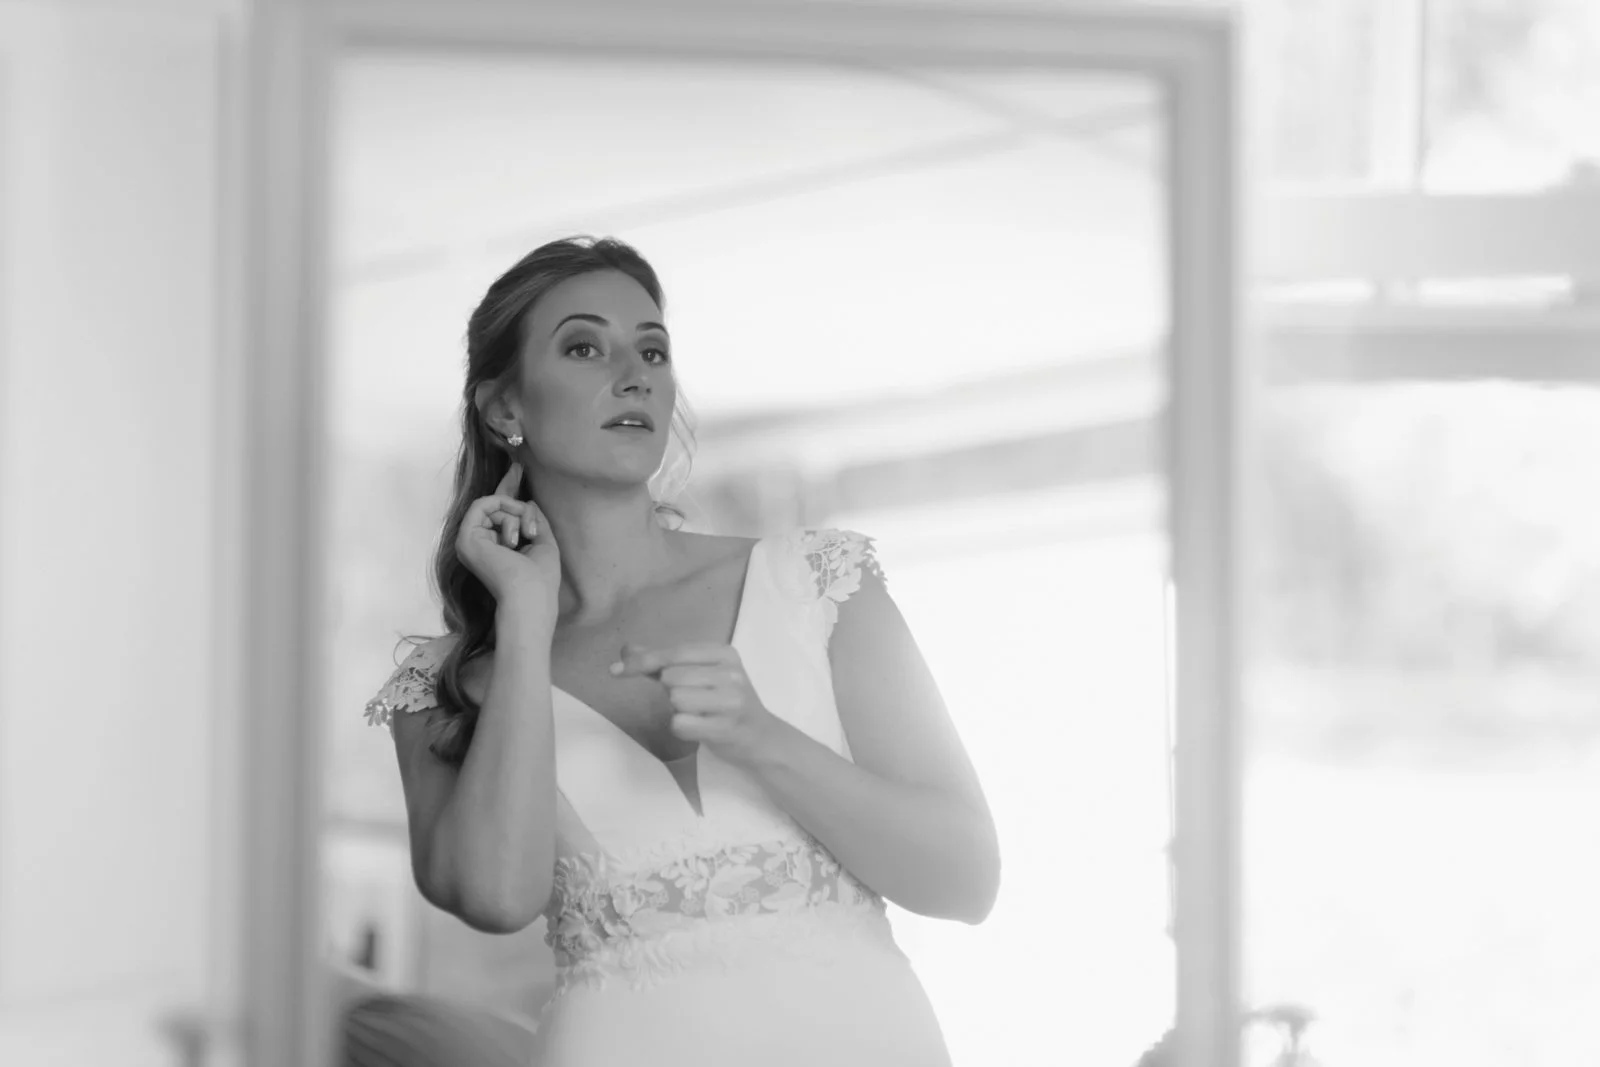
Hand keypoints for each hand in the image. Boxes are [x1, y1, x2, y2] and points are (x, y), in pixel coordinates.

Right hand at [454, 461, 559, 613]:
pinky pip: (483, 505)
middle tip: (531, 533)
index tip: (518, 467)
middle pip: (499, 506)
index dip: (508, 488)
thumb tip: (526, 500)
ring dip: (517, 515)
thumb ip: (533, 520)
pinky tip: (514, 536)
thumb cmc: (540, 578)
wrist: (530, 596)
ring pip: (494, 505)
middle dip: (521, 510)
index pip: (498, 512)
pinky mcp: (466, 537)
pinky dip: (505, 513)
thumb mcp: (543, 542)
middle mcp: (478, 545)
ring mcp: (469, 541)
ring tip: (525, 539)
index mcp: (494, 549)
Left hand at [610, 642, 780, 768]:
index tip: (616, 670)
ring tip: (701, 714)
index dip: (643, 661)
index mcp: (724, 653)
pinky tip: (702, 729)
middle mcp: (730, 672)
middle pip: (671, 677)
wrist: (762, 738)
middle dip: (672, 691)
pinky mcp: (726, 727)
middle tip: (695, 701)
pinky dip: (683, 728)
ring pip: (675, 699)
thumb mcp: (701, 675)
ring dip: (679, 711)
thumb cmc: (725, 703)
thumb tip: (626, 650)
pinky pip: (680, 723)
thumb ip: (663, 662)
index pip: (674, 653)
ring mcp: (731, 700)